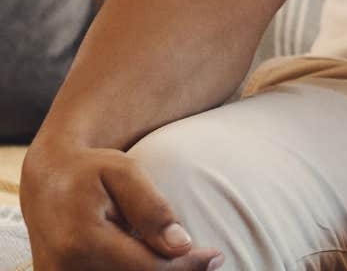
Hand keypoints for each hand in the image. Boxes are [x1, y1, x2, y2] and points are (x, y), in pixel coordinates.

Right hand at [22, 139, 223, 269]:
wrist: (46, 178)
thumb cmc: (91, 170)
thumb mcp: (125, 173)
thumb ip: (152, 209)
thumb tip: (180, 245)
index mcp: (81, 241)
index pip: (148, 268)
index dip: (187, 266)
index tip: (216, 257)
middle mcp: (64, 268)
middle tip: (206, 261)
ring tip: (177, 257)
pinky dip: (131, 270)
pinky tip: (150, 258)